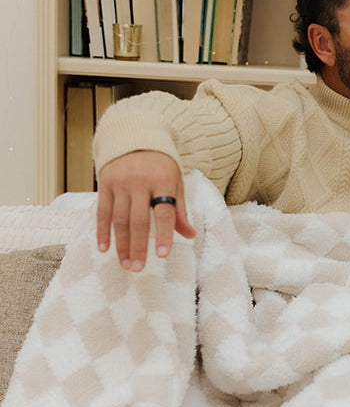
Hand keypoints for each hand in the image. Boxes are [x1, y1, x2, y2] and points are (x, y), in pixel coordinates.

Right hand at [96, 150, 195, 270]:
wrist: (135, 137)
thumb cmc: (161, 165)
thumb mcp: (175, 182)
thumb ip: (179, 210)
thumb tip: (190, 235)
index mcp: (163, 181)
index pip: (164, 212)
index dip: (164, 234)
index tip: (163, 255)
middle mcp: (140, 182)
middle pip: (138, 220)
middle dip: (138, 246)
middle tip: (137, 268)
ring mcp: (120, 183)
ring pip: (119, 219)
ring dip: (121, 244)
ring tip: (125, 263)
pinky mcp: (104, 183)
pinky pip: (102, 211)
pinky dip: (102, 231)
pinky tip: (104, 248)